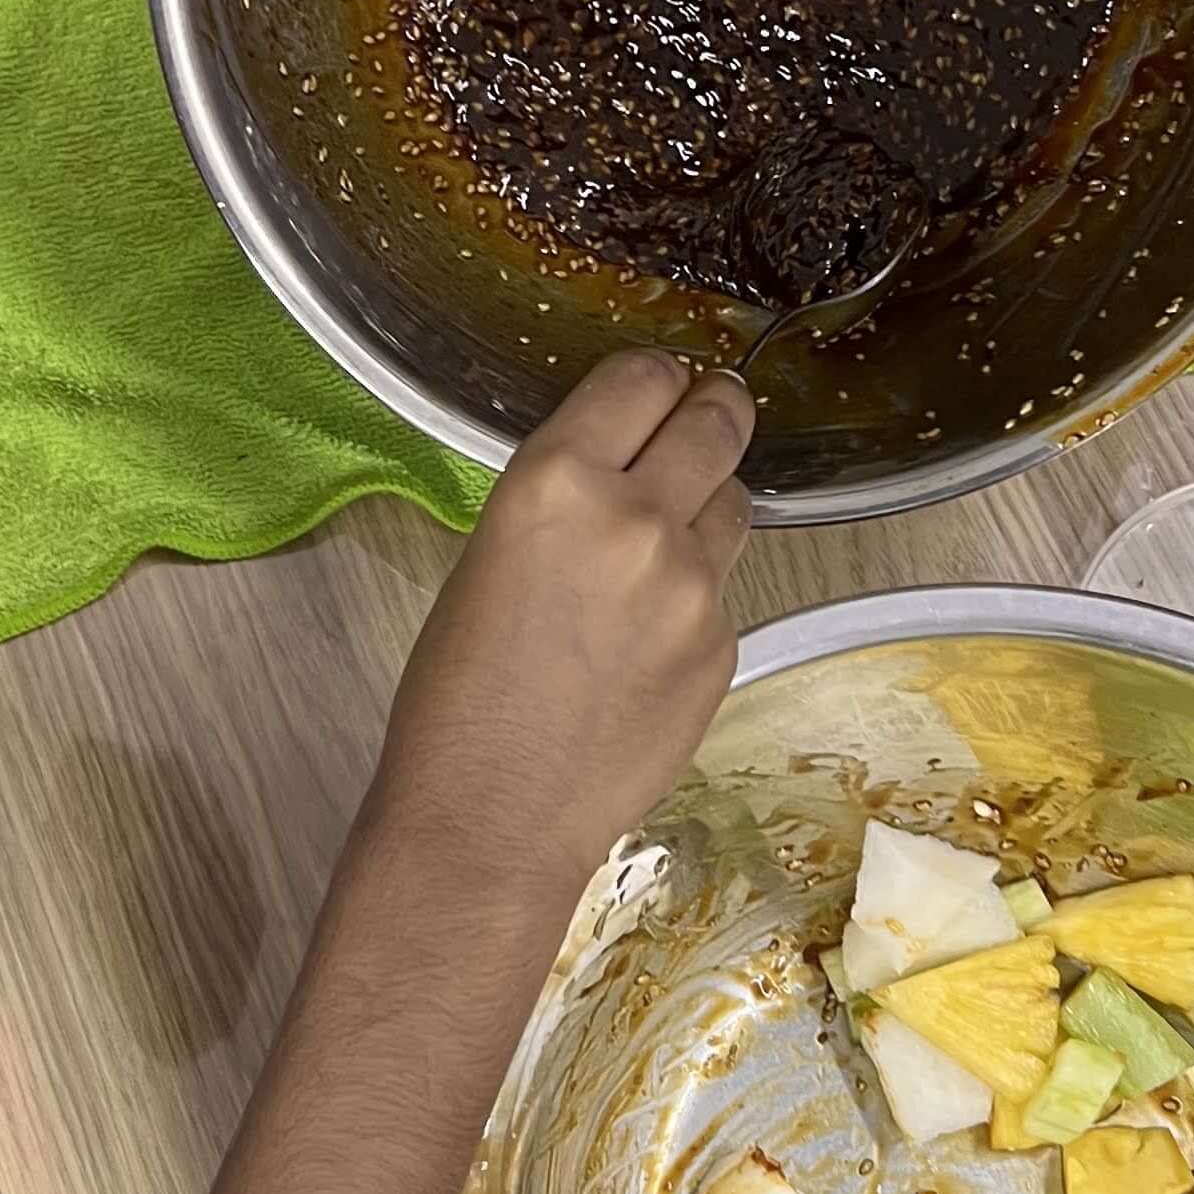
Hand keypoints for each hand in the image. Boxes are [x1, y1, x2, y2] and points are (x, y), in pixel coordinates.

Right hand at [378, 353, 752, 891]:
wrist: (490, 818)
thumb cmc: (457, 698)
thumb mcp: (488, 555)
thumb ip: (564, 497)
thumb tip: (619, 467)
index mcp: (556, 482)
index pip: (641, 375)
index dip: (653, 376)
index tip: (655, 385)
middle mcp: (637, 520)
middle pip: (718, 417)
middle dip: (713, 410)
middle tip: (704, 416)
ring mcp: (694, 587)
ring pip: (736, 501)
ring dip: (710, 503)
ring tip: (661, 545)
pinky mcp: (725, 647)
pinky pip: (728, 590)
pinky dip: (699, 597)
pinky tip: (646, 642)